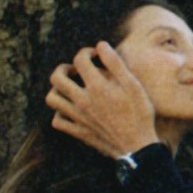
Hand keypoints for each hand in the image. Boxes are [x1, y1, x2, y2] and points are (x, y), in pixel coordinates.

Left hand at [47, 43, 159, 158]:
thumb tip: (101, 45)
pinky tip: (71, 108)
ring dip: (57, 89)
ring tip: (70, 87)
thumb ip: (116, 64)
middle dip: (63, 68)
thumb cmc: (139, 114)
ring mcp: (78, 117)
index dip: (87, 52)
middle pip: (57, 78)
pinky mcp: (78, 131)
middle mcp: (82, 101)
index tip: (95, 55)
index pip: (80, 60)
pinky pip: (57, 120)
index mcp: (97, 87)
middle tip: (75, 69)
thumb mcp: (133, 86)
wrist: (138, 147)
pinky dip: (59, 112)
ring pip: (52, 98)